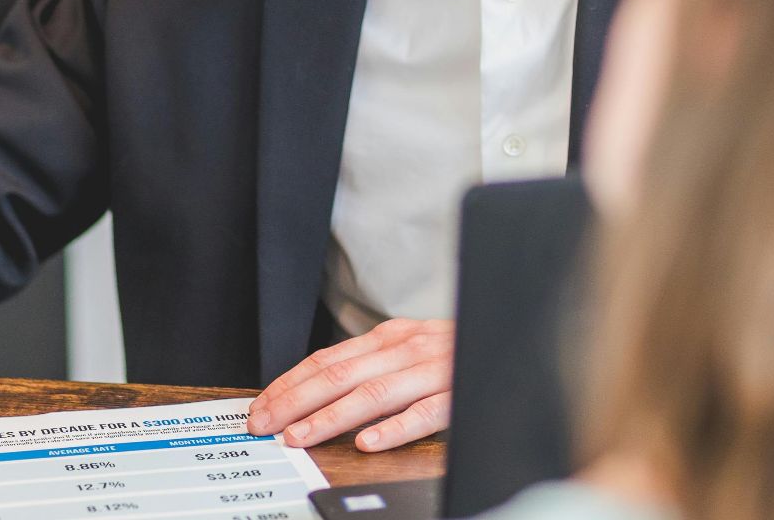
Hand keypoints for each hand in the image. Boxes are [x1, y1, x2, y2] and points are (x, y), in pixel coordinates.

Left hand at [246, 318, 453, 451]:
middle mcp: (406, 348)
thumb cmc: (456, 350)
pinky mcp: (458, 392)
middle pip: (339, 375)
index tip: (260, 407)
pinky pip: (424, 413)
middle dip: (295, 401)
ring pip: (373, 393)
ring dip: (332, 417)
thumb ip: (371, 364)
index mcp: (389, 337)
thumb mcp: (409, 348)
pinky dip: (394, 428)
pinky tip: (369, 442)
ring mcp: (433, 370)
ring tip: (301, 437)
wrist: (513, 331)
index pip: (326, 360)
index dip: (289, 384)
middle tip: (266, 426)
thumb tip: (316, 390)